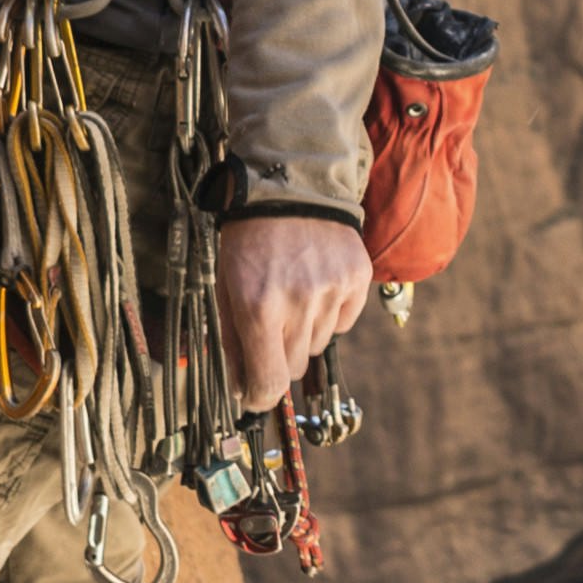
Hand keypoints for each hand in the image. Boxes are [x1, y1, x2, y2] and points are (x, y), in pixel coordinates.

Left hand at [216, 215, 370, 410]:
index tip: (255, 393)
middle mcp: (298, 301)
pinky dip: (329, 313)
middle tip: (270, 323)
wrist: (289, 186)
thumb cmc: (249, 241)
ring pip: (318, 345)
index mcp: (258, 307)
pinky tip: (315, 283)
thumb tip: (243, 391)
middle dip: (279, 356)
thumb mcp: (226, 288)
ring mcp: (332, 290)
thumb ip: (232, 342)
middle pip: (295, 368)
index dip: (261, 396)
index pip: (269, 383)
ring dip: (303, 331)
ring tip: (293, 292)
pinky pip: (343, 322)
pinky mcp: (356, 279)